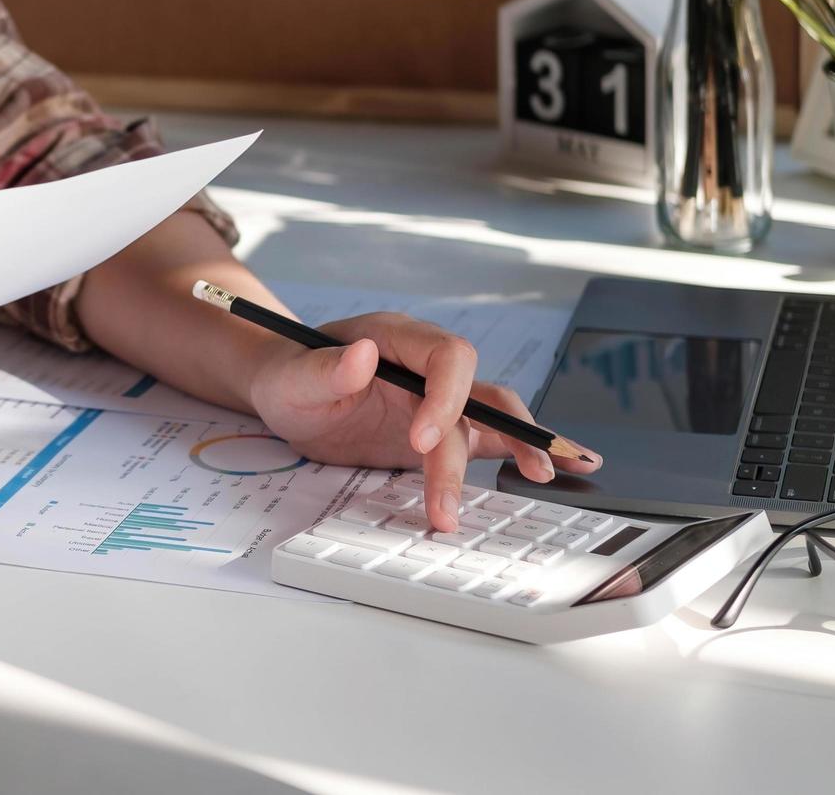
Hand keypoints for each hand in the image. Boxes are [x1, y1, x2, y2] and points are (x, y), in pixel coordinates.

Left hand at [246, 312, 600, 532]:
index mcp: (397, 339)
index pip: (447, 358)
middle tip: (456, 496)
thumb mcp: (293, 376)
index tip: (420, 442)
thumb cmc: (287, 376)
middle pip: (476, 395)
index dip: (446, 398)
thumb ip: (325, 368)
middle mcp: (427, 365)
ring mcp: (438, 398)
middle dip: (483, 441)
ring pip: (492, 417)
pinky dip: (519, 450)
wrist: (286, 390)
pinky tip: (549, 468)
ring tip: (542, 475)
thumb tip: (361, 355)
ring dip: (518, 446)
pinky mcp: (441, 428)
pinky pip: (487, 436)